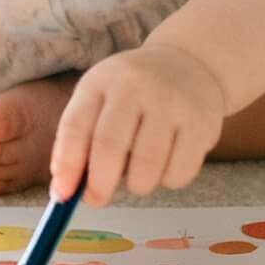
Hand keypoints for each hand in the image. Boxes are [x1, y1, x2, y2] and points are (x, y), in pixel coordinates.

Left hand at [50, 42, 224, 208]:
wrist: (189, 64)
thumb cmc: (133, 93)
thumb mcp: (100, 99)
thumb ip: (79, 140)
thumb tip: (63, 191)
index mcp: (101, 81)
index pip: (75, 127)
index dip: (66, 166)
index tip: (62, 196)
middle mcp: (135, 86)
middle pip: (110, 146)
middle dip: (99, 185)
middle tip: (97, 199)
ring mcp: (172, 102)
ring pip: (147, 168)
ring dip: (138, 185)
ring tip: (139, 173)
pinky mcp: (202, 122)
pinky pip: (179, 174)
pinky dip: (168, 181)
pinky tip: (167, 163)